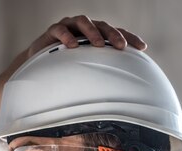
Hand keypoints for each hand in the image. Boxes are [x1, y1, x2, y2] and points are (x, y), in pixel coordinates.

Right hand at [12, 15, 147, 67]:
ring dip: (93, 32)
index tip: (143, 48)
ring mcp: (69, 27)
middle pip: (103, 26)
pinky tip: (72, 46)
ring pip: (84, 22)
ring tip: (98, 45)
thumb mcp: (86, 71)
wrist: (39, 64)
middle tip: (121, 46)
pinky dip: (67, 36)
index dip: (130, 38)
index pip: (117, 33)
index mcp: (97, 35)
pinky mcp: (53, 30)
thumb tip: (121, 98)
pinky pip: (60, 29)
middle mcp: (85, 29)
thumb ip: (101, 75)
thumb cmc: (66, 68)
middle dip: (113, 35)